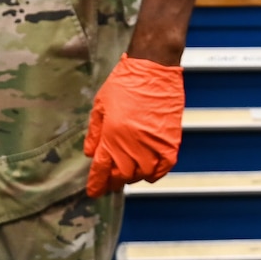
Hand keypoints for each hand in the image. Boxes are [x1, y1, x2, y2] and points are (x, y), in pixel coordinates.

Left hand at [84, 54, 183, 196]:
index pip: (101, 169)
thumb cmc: (124, 82)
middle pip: (122, 175)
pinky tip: (149, 170)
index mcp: (112, 135)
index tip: (94, 192)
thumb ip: (94, 132)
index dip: (96, 183)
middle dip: (113, 181)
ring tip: (128, 173)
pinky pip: (164, 167)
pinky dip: (156, 173)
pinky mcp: (170, 140)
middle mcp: (132, 143)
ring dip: (133, 177)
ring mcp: (153, 143)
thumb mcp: (100, 105)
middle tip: (110, 182)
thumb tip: (90, 153)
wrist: (153, 68)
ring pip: (142, 174)